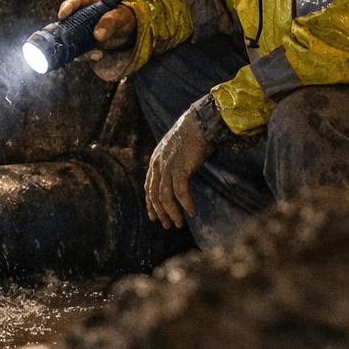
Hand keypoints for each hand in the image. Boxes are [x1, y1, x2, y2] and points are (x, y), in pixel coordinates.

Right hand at [56, 0, 135, 80]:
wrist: (131, 31)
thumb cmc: (126, 16)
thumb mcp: (122, 15)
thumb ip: (111, 21)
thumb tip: (97, 34)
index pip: (76, 0)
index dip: (67, 6)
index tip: (62, 15)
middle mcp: (83, 13)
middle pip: (68, 20)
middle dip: (66, 30)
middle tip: (66, 37)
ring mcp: (82, 28)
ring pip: (72, 37)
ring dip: (77, 46)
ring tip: (93, 51)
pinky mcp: (85, 42)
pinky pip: (81, 49)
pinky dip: (87, 54)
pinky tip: (99, 55)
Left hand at [144, 109, 213, 229]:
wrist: (199, 123)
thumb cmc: (192, 134)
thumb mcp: (175, 149)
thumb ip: (172, 163)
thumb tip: (177, 177)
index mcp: (155, 160)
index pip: (148, 187)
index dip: (150, 203)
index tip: (154, 216)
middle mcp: (158, 165)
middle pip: (154, 195)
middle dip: (160, 213)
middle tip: (167, 225)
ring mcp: (168, 167)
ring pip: (165, 197)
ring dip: (172, 213)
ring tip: (179, 224)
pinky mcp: (180, 169)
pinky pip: (181, 193)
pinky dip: (186, 205)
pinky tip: (192, 213)